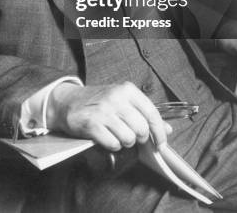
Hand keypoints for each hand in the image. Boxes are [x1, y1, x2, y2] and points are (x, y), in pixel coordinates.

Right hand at [47, 81, 171, 151]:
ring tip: (117, 135)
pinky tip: (106, 138)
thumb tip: (168, 130)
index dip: (159, 132)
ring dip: (125, 142)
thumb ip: (144, 113)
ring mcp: (103, 110)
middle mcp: (116, 98)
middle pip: (141, 129)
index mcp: (127, 89)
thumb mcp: (123, 100)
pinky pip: (113, 144)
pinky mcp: (92, 124)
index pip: (152, 113)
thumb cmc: (100, 102)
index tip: (161, 144)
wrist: (69, 101)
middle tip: (131, 136)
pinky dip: (112, 145)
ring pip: (129, 138)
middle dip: (139, 138)